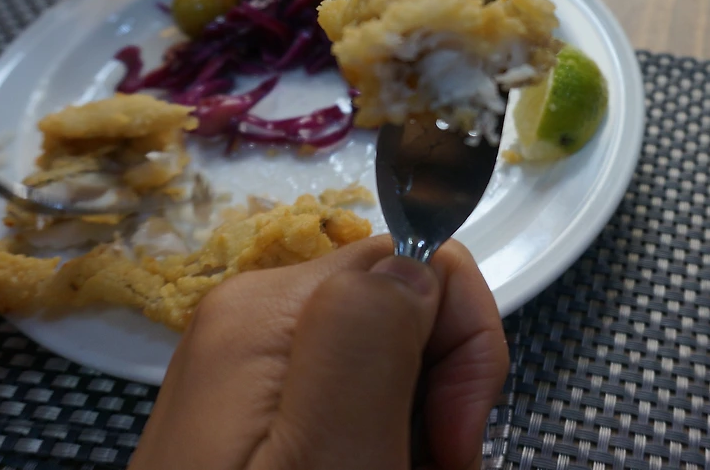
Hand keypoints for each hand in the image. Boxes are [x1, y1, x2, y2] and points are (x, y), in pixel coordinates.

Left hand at [130, 236, 509, 469]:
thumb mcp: (325, 458)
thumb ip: (366, 336)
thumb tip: (413, 259)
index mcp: (267, 311)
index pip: (413, 262)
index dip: (456, 344)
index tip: (447, 440)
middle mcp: (255, 325)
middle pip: (404, 312)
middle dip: (438, 396)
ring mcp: (253, 377)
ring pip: (391, 367)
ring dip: (414, 435)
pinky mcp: (258, 423)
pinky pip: (355, 406)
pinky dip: (380, 451)